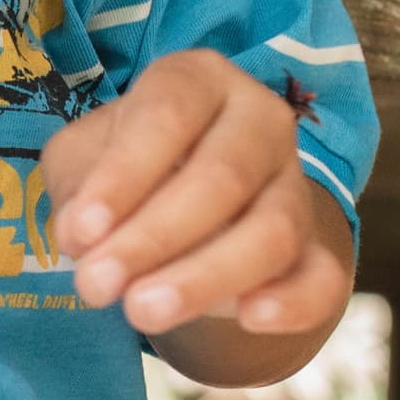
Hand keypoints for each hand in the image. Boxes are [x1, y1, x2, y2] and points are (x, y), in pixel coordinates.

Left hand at [38, 49, 347, 340]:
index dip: (123, 175)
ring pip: (273, 231)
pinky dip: (293, 302)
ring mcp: (295, 187)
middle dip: (155, 236)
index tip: (79, 235)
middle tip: (96, 286)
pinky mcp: (315, 252)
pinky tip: (252, 318)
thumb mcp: (82, 162)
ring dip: (206, 277)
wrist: (179, 214)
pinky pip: (322, 279)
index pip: (168, 114)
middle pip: (223, 175)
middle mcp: (260, 122)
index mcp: (199, 81)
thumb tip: (83, 234)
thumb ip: (78, 187)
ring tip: (143, 312)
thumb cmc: (123, 173)